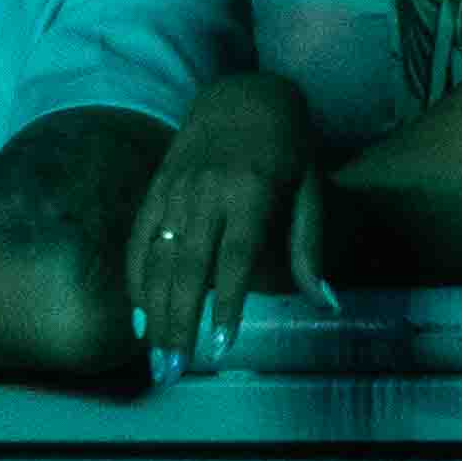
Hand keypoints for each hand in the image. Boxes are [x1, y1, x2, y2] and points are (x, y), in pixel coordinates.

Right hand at [123, 75, 333, 374]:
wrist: (241, 91)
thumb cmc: (287, 143)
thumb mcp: (311, 186)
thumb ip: (309, 246)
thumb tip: (325, 303)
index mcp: (250, 190)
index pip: (235, 256)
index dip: (226, 302)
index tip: (220, 345)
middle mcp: (206, 191)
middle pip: (188, 266)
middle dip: (178, 320)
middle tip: (172, 369)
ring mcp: (175, 188)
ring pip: (158, 257)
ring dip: (153, 310)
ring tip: (155, 356)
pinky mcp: (157, 187)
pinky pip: (140, 238)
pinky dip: (136, 278)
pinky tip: (137, 316)